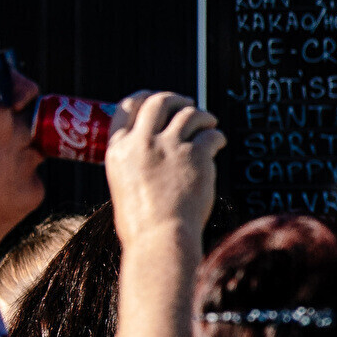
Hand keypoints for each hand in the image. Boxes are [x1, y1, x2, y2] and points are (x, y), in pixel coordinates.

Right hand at [104, 92, 224, 248]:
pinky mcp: (196, 155)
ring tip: (209, 122)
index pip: (127, 107)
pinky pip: (210, 135)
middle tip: (188, 104)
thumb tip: (153, 146)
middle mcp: (142, 143)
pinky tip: (218, 142)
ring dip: (201, 115)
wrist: (160, 240)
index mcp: (118, 149)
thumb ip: (135, 162)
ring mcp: (170, 147)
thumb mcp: (124, 185)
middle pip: (159, 102)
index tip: (155, 96)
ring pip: (189, 114)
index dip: (144, 97)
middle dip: (176, 99)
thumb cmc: (142, 224)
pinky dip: (216, 136)